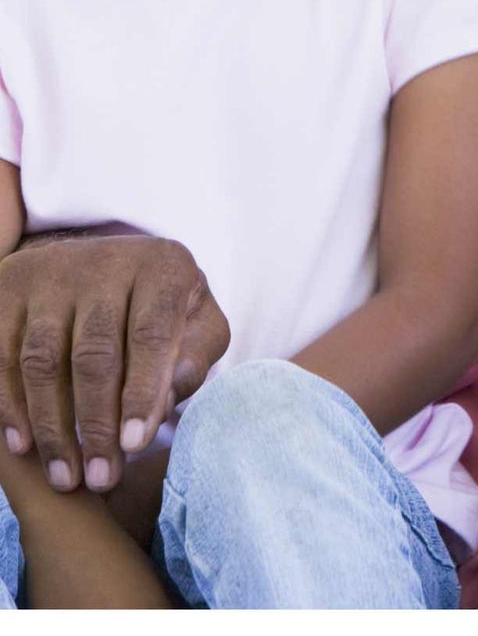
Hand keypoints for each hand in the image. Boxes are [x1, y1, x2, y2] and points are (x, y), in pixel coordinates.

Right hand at [0, 235, 228, 493]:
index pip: (152, 333)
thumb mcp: (195, 322)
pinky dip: (10, 407)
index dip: (143, 391)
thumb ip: (192, 359)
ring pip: (42, 360)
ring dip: (51, 426)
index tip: (136, 445)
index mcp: (162, 266)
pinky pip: (2, 357)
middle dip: (96, 423)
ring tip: (66, 477)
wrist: (103, 265)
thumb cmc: (160, 309)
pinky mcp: (10, 290)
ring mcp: (51, 274)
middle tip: (101, 478)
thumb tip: (163, 404)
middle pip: (94, 353)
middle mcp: (105, 263)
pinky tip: (23, 448)